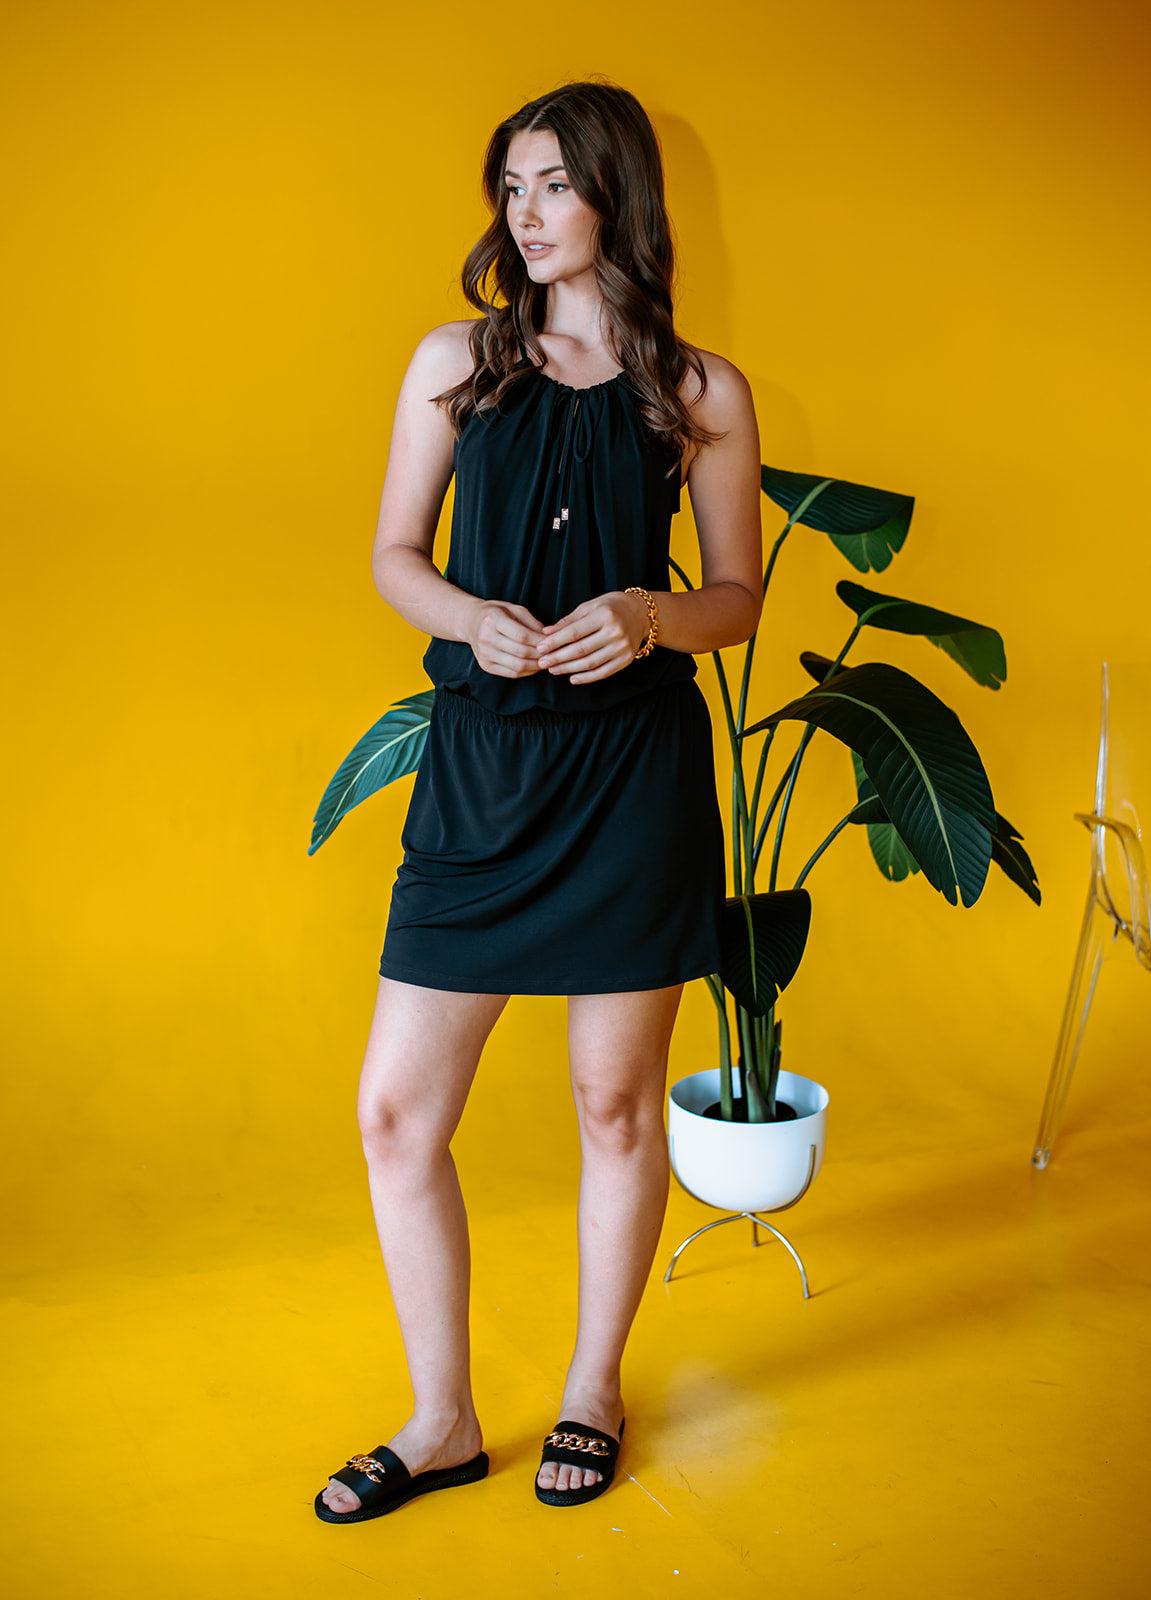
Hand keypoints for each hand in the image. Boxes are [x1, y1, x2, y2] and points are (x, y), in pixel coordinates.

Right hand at [466, 599, 546, 677]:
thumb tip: (549, 636)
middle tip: (553, 653)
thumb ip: (532, 622)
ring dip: (535, 666)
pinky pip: (511, 674)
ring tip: (545, 661)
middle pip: (521, 653)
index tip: (552, 642)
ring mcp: (484, 654)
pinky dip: (527, 672)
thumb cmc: (496, 613)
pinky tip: (534, 666)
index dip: (539, 641)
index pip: (521, 635)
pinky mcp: (486, 666)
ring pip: (517, 666)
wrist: (470, 622)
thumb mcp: (513, 609)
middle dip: (540, 655)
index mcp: (493, 620)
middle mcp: (486, 638)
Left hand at [534, 591, 650, 683]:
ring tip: (553, 670)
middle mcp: (615, 632)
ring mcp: (622, 647)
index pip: (574, 633)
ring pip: (590, 663)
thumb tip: (546, 633)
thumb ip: (568, 621)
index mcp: (604, 615)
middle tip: (542, 663)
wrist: (641, 614)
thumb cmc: (611, 607)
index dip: (555, 642)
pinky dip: (586, 678)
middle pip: (580, 650)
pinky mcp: (626, 659)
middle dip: (558, 658)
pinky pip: (603, 672)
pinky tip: (572, 678)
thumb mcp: (589, 606)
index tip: (540, 648)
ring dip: (568, 669)